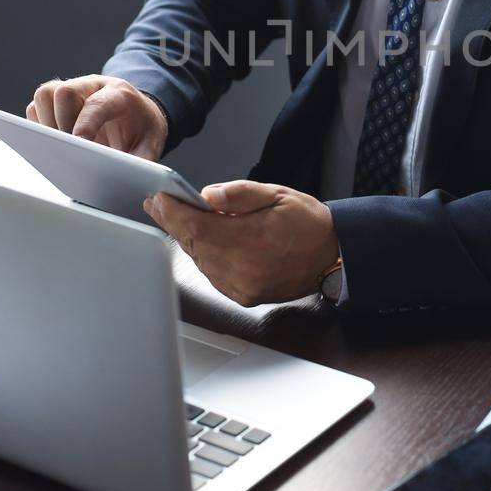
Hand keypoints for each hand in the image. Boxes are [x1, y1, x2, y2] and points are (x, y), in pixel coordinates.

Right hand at [26, 75, 166, 161]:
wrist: (140, 114)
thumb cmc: (143, 129)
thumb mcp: (152, 145)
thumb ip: (140, 161)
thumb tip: (121, 178)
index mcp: (120, 94)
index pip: (97, 104)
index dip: (85, 125)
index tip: (78, 146)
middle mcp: (93, 86)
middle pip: (64, 92)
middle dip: (61, 125)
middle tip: (69, 150)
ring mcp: (74, 90)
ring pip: (45, 95)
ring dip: (46, 124)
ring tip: (59, 146)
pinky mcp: (57, 100)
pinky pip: (36, 107)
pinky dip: (39, 126)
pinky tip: (53, 143)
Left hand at [145, 181, 338, 306]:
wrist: (332, 256)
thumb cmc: (307, 223)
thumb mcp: (277, 194)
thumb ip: (240, 194)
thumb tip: (207, 195)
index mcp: (253, 239)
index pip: (197, 227)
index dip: (173, 213)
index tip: (159, 198)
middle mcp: (245, 268)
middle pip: (193, 245)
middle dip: (174, 222)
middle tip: (159, 205)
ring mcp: (242, 286)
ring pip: (200, 260)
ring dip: (188, 239)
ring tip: (180, 218)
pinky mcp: (243, 296)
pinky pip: (212, 274)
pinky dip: (205, 256)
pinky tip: (206, 241)